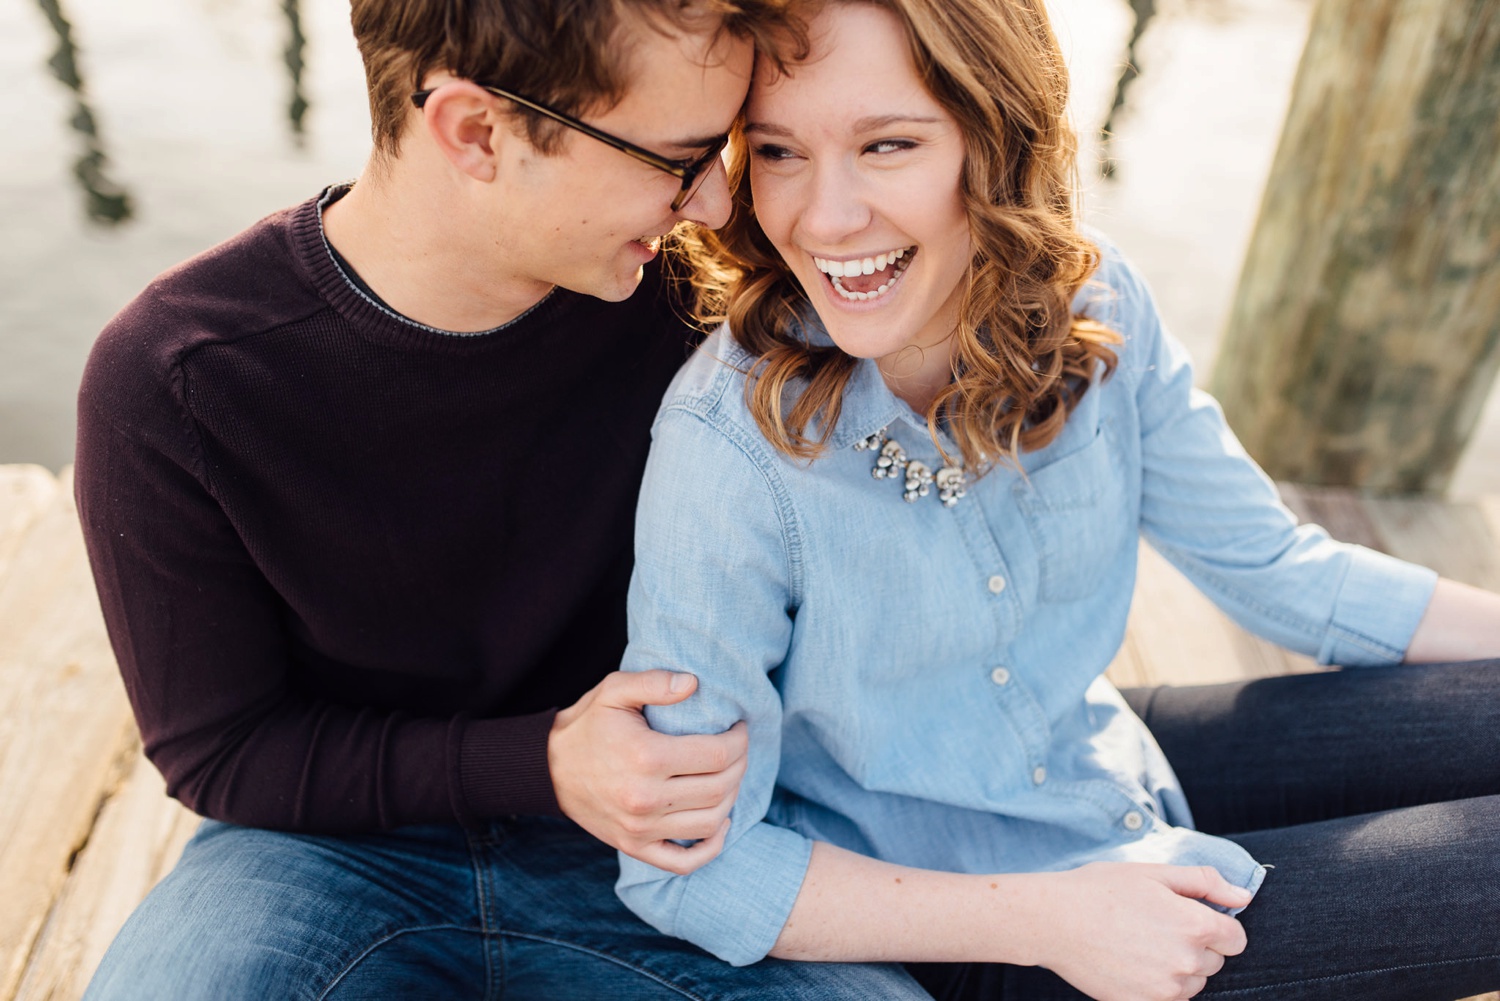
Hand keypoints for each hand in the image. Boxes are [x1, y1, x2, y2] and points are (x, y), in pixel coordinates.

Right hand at [549, 670, 747, 873]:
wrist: (547, 769)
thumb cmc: (587, 725)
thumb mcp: (614, 691)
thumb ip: (654, 683)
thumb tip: (693, 683)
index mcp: (646, 757)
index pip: (718, 755)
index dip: (739, 740)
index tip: (738, 728)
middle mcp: (646, 798)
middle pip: (719, 788)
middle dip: (740, 765)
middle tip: (738, 748)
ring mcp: (641, 828)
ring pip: (710, 822)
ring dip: (731, 798)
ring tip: (728, 776)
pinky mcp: (635, 846)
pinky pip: (684, 861)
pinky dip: (711, 847)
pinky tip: (719, 822)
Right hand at [1025, 862, 1250, 1000]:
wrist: (1054, 921)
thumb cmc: (1101, 890)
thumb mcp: (1153, 872)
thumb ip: (1205, 882)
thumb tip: (1243, 895)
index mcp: (1194, 925)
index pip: (1237, 939)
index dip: (1217, 925)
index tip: (1190, 917)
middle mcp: (1187, 961)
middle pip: (1215, 961)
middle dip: (1196, 945)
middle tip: (1157, 926)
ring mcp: (1166, 989)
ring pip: (1194, 983)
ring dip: (1179, 968)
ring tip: (1142, 944)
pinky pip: (1169, 999)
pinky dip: (1158, 985)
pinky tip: (1132, 963)